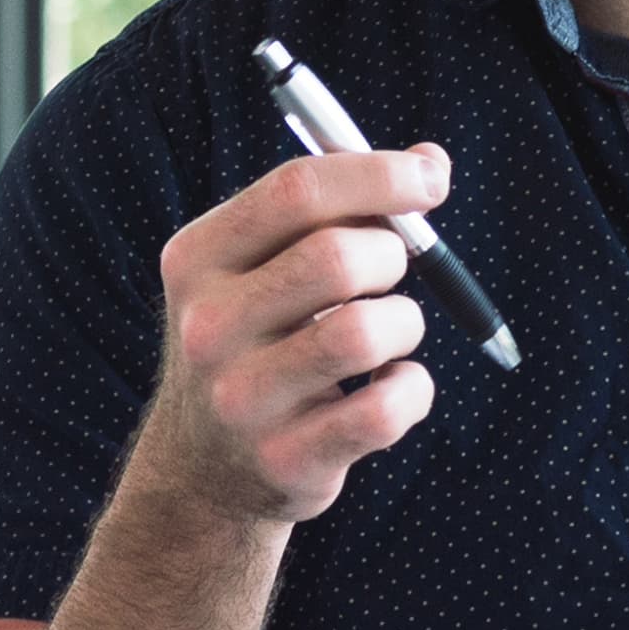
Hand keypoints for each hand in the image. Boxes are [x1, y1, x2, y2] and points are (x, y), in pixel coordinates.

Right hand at [130, 144, 446, 523]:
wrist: (204, 468)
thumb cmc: (258, 341)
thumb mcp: (264, 266)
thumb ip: (338, 206)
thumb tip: (430, 162)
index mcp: (198, 257)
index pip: (296, 190)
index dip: (377, 175)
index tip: (430, 179)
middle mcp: (208, 326)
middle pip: (336, 258)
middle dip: (391, 256)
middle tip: (390, 273)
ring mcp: (241, 399)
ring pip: (366, 333)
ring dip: (404, 324)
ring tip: (390, 335)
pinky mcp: (285, 460)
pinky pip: (386, 409)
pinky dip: (413, 390)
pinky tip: (391, 387)